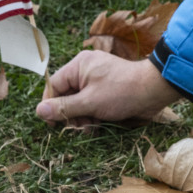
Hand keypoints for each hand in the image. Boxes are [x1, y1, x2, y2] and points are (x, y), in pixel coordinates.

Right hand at [35, 51, 180, 125]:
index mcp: (79, 65)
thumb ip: (63, 108)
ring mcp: (97, 78)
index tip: (52, 124)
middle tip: (79, 127)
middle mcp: (85, 69)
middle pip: (66, 94)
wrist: (153, 91)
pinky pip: (91, 101)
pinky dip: (92, 113)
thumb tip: (39, 111)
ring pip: (79, 101)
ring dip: (82, 116)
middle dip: (71, 113)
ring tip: (92, 126)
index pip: (54, 85)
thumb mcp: (89, 102)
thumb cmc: (121, 93)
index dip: (50, 104)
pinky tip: (99, 124)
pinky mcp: (106, 88)